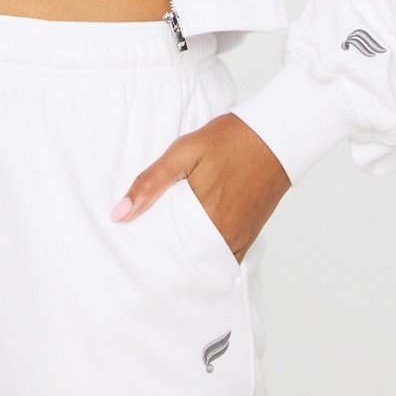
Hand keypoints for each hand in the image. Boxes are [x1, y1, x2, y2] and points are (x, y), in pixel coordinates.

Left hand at [109, 114, 291, 262]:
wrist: (276, 136)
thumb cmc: (230, 139)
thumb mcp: (184, 151)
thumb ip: (152, 182)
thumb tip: (119, 214)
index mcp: (202, 218)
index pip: (166, 249)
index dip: (147, 250)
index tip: (131, 247)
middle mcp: (222, 236)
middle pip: (184, 258)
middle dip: (165, 256)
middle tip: (144, 249)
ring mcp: (238, 238)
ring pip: (204, 260)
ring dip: (186, 255)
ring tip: (165, 245)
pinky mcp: (249, 235)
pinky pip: (224, 256)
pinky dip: (208, 254)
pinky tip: (193, 242)